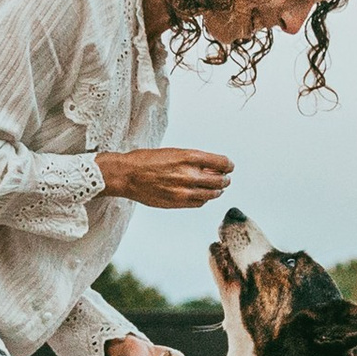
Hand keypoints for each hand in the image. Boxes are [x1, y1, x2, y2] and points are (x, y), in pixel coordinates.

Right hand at [96, 147, 233, 208]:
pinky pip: (199, 203)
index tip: (229, 166)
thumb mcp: (174, 152)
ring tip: (216, 188)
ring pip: (212, 194)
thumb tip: (212, 167)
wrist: (126, 175)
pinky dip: (203, 199)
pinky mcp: (177, 203)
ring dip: (217, 191)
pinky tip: (201, 195)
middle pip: (220, 180)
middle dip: (225, 179)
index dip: (228, 165)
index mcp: (189, 157)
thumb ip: (193, 160)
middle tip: (225, 178)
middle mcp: (189, 174)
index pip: (222, 163)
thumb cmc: (147, 160)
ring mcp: (183, 191)